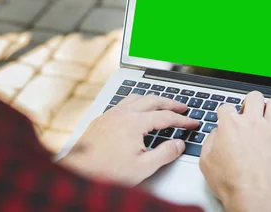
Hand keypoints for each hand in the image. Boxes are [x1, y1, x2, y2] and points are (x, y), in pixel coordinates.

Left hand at [57, 95, 198, 185]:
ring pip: (136, 97)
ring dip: (152, 99)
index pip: (166, 117)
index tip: (193, 123)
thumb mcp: (143, 167)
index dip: (183, 120)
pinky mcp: (101, 119)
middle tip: (183, 107)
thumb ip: (165, 154)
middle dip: (171, 103)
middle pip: (153, 100)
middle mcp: (122, 113)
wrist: (77, 173)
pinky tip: (136, 110)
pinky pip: (122, 103)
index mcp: (135, 123)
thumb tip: (179, 144)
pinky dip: (136, 102)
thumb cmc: (106, 172)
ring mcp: (110, 114)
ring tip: (162, 103)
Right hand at [199, 91, 270, 211]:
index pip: (226, 106)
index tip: (227, 120)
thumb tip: (216, 134)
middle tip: (249, 113)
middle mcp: (252, 122)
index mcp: (230, 124)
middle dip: (250, 102)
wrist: (253, 198)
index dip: (225, 113)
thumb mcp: (206, 162)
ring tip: (269, 117)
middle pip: (254, 96)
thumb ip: (210, 142)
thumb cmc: (231, 183)